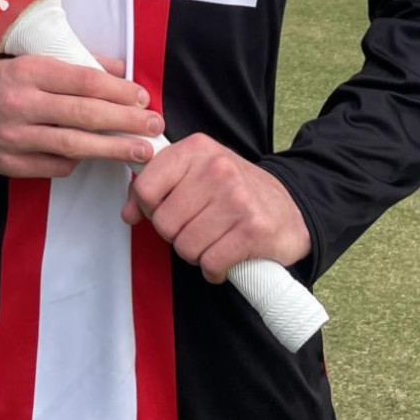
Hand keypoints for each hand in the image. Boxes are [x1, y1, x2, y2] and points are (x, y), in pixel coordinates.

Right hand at [0, 54, 163, 178]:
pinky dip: (78, 161)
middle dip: (125, 121)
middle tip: (154, 126)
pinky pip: (55, 166)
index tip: (142, 97)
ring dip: (112, 149)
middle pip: (83, 114)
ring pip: (73, 145)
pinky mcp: (9, 164)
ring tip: (142, 152)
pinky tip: (96, 157)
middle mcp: (21, 104)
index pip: (83, 81)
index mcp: (28, 71)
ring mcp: (15, 137)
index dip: (117, 90)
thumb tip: (121, 71)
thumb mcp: (30, 59)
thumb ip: (75, 64)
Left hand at [121, 133, 310, 282]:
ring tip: (212, 242)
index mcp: (196, 149)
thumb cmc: (234, 192)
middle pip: (164, 223)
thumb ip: (157, 188)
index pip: (145, 188)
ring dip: (196, 254)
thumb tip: (128, 214)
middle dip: (176, 235)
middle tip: (196, 230)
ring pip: (185, 247)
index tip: (167, 212)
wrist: (291, 208)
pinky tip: (225, 259)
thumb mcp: (194, 174)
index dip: (150, 210)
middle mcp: (216, 168)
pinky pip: (211, 263)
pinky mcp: (253, 230)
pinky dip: (214, 270)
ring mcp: (237, 198)